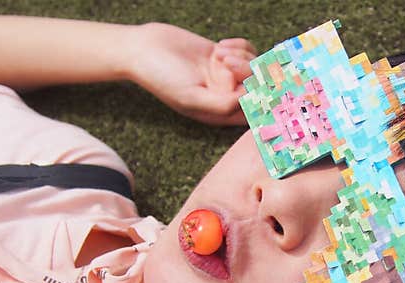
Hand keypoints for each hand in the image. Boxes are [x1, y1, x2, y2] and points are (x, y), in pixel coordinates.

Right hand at [128, 22, 255, 125]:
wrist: (144, 48)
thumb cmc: (162, 77)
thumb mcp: (191, 97)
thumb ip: (222, 105)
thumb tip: (251, 101)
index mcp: (220, 114)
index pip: (253, 113)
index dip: (259, 98)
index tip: (251, 82)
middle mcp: (226, 97)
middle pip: (258, 89)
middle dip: (248, 72)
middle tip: (226, 61)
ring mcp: (226, 76)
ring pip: (255, 68)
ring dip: (243, 57)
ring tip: (220, 53)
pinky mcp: (224, 57)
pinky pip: (248, 52)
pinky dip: (241, 46)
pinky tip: (221, 45)